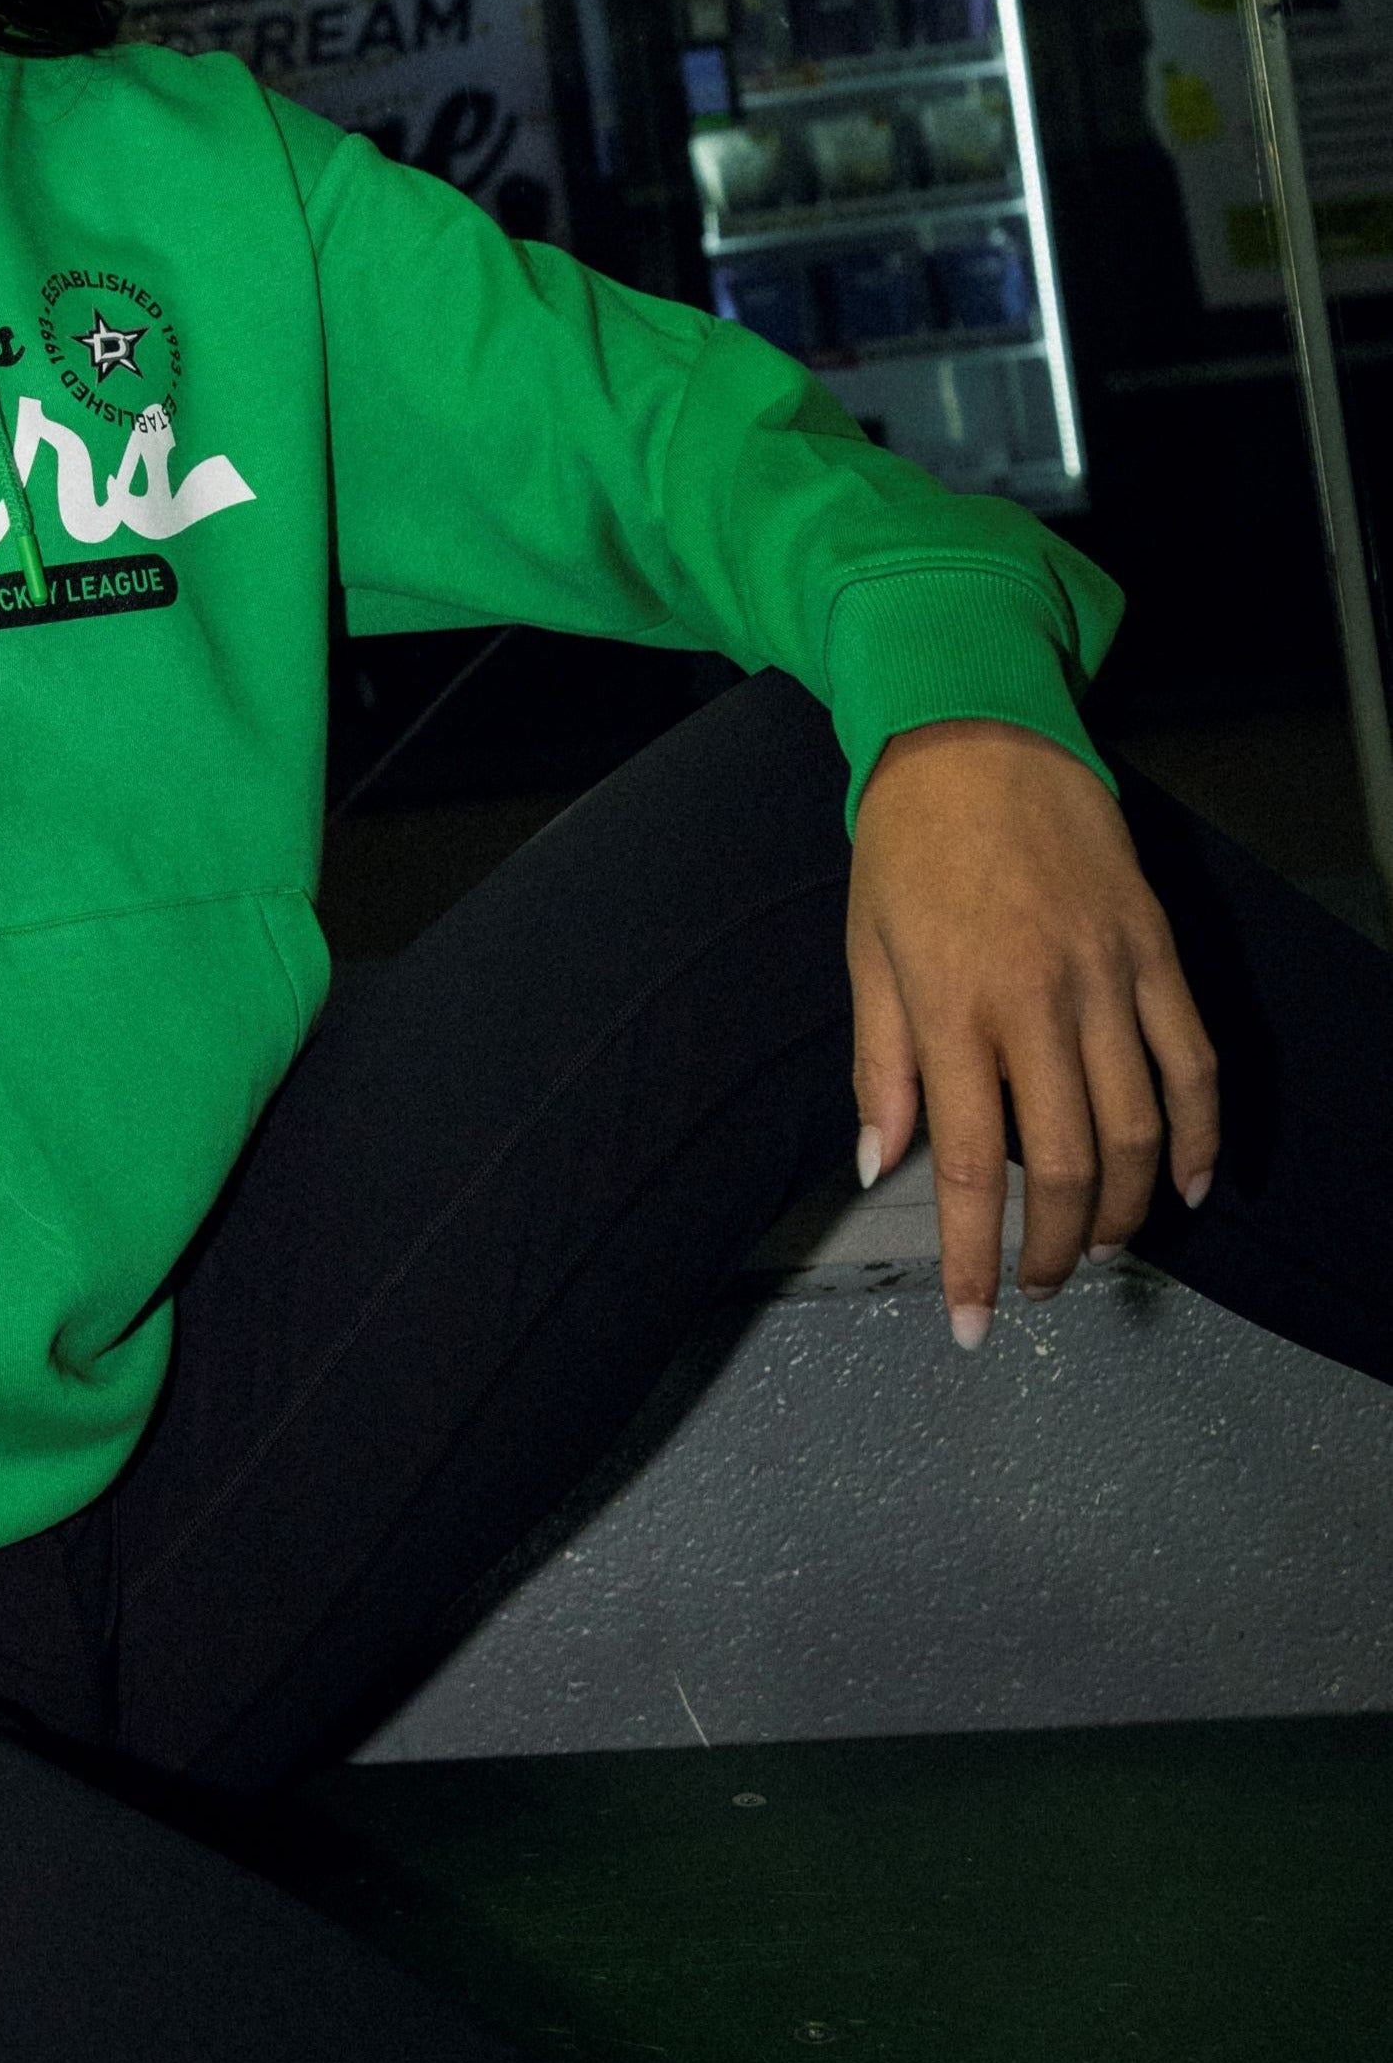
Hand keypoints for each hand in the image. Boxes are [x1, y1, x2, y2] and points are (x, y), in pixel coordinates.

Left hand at [847, 719, 1219, 1344]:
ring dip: (1126, 1208)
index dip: (971, 1258)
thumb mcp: (864, 954)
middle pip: (1066, 1164)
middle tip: (1041, 1286)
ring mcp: (1107, 977)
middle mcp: (1036, 1002)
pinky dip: (1198, 1134)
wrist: (976, 740)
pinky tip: (1187, 1185)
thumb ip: (878, 1066)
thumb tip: (877, 1164)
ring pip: (1138, 1127)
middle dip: (1056, 1248)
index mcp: (950, 1010)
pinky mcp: (1156, 952)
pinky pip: (1193, 1060)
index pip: (962, 1166)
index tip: (970, 1322)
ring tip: (1103, 1248)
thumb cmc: (904, 851)